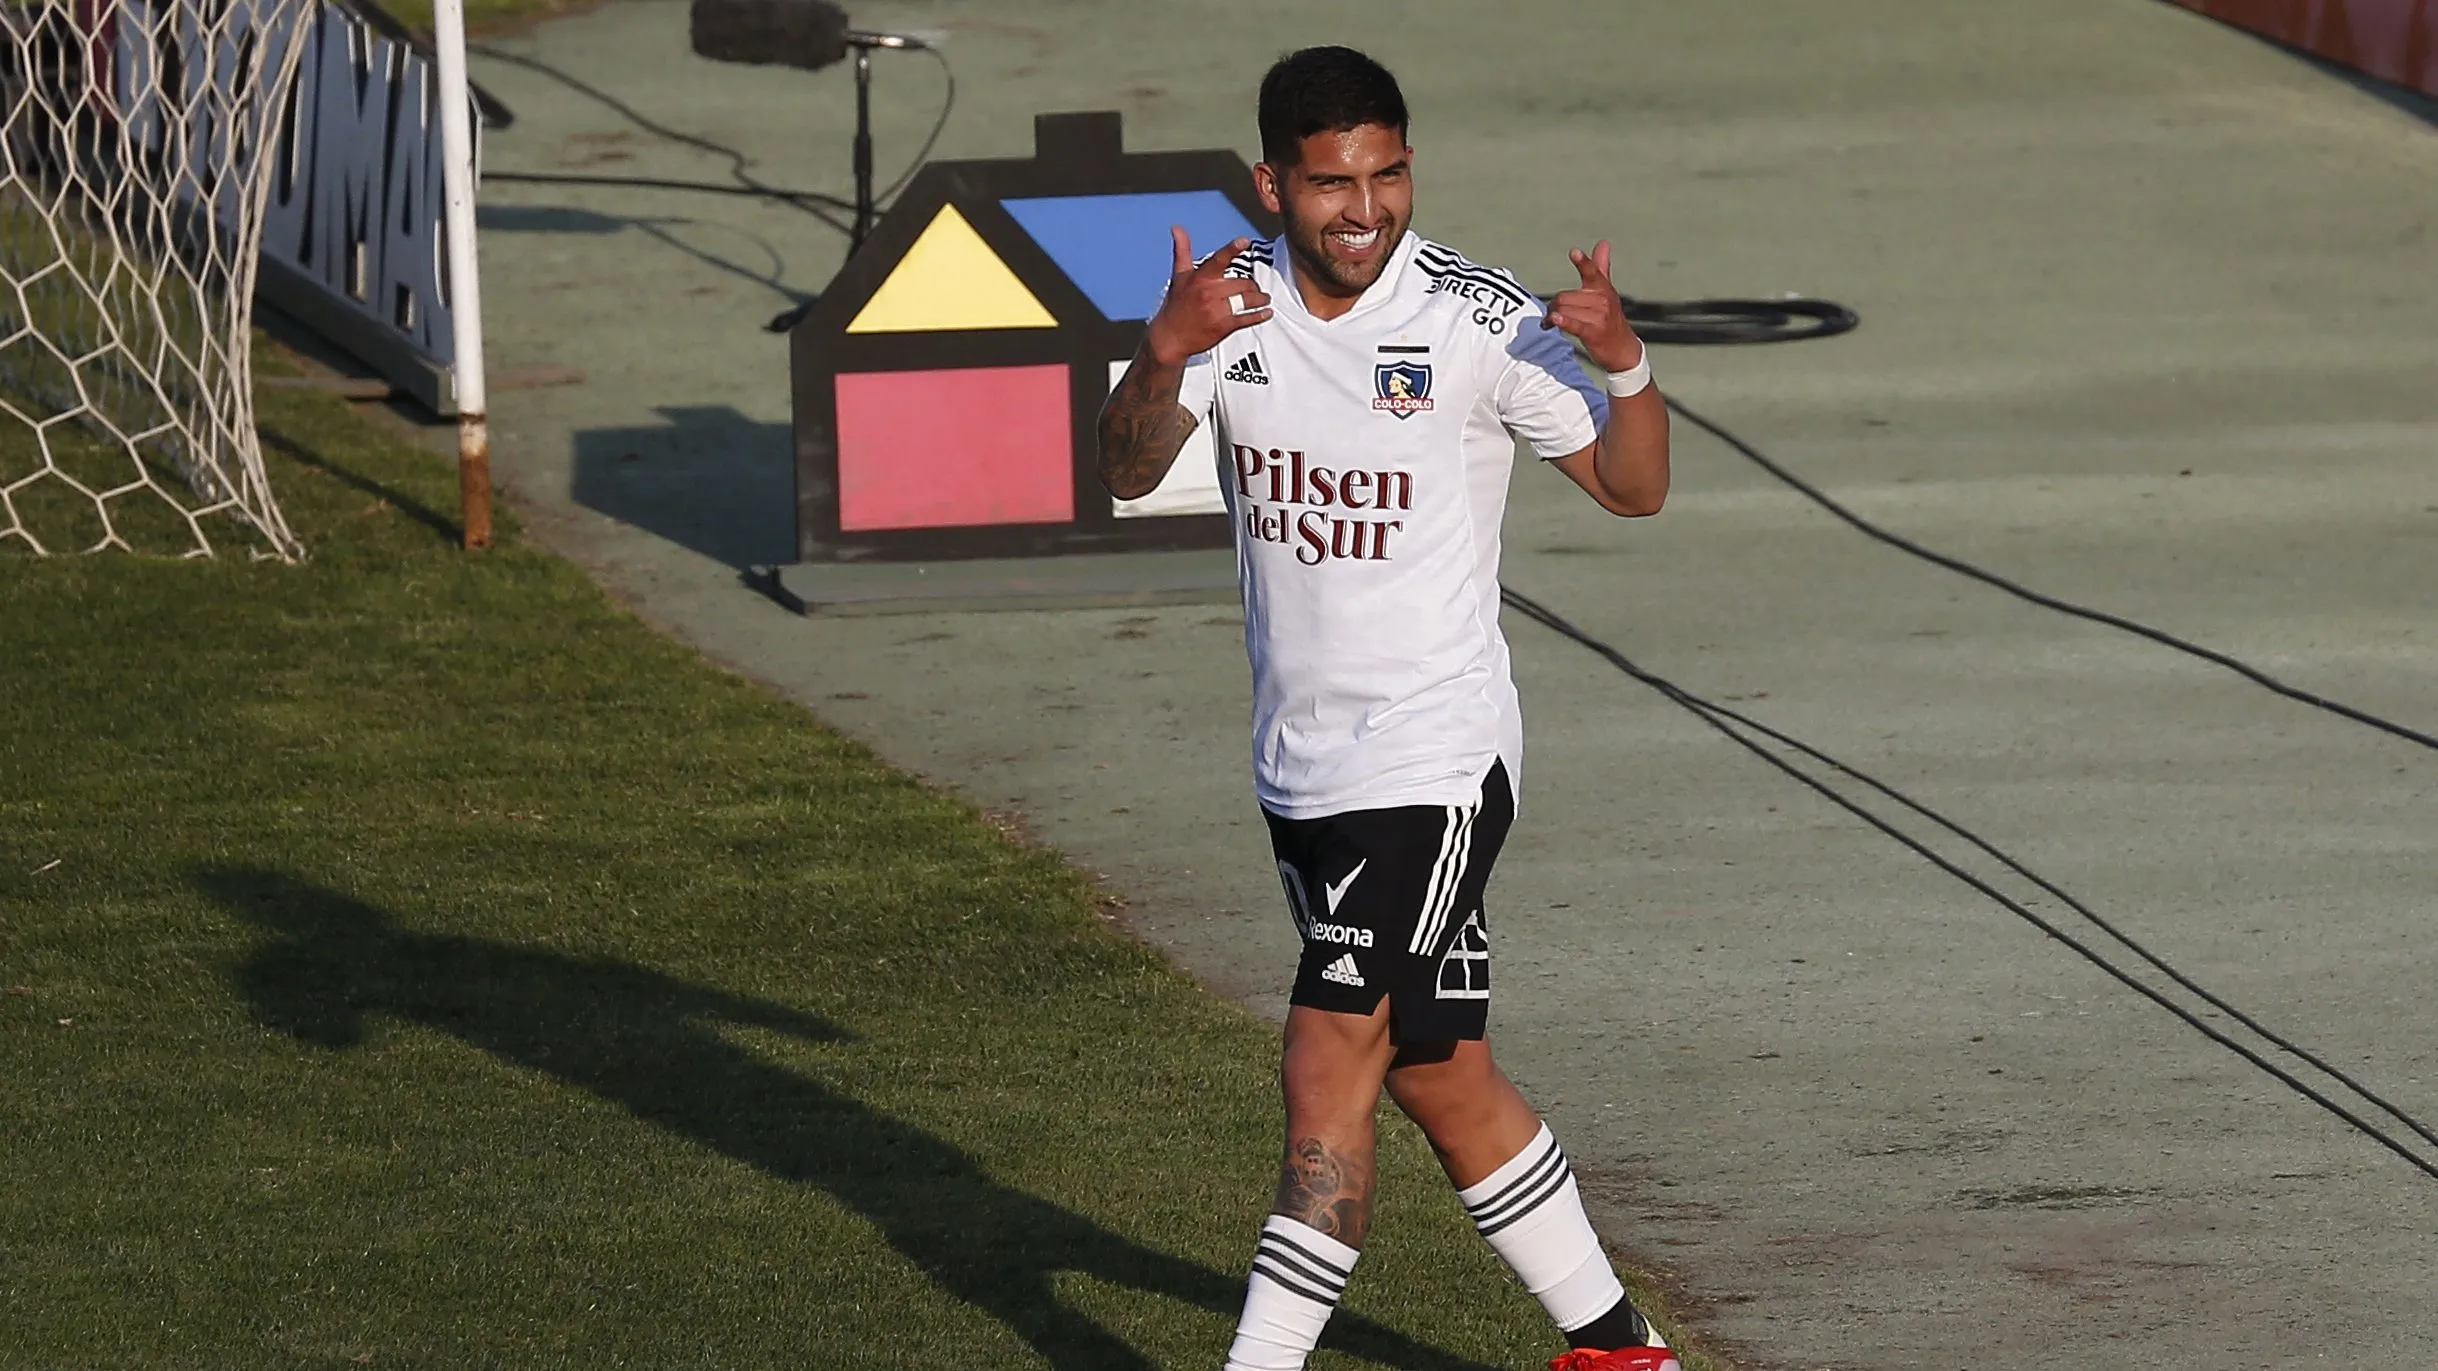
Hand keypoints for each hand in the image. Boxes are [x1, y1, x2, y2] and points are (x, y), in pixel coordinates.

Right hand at [1143, 228, 1271, 367]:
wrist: (1169, 337)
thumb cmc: (1175, 306)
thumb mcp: (1179, 276)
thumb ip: (1183, 250)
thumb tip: (1177, 227)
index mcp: (1201, 278)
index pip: (1219, 259)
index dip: (1232, 249)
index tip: (1244, 241)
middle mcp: (1210, 292)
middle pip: (1242, 283)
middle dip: (1252, 286)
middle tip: (1255, 288)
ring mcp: (1217, 310)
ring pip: (1247, 300)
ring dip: (1260, 299)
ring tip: (1264, 299)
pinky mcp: (1223, 326)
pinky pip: (1247, 319)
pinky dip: (1259, 316)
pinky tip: (1266, 313)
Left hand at [1541, 240, 1643, 372]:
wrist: (1622, 349)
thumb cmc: (1610, 318)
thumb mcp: (1607, 291)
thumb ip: (1601, 267)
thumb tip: (1603, 243)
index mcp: (1602, 287)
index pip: (1591, 271)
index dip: (1582, 262)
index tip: (1574, 252)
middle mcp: (1601, 299)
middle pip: (1564, 296)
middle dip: (1554, 306)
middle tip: (1553, 314)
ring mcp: (1599, 316)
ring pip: (1563, 310)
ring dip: (1552, 317)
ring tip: (1552, 323)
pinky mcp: (1593, 332)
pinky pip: (1573, 323)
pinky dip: (1562, 321)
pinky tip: (1554, 320)